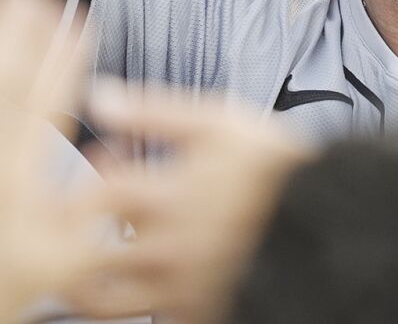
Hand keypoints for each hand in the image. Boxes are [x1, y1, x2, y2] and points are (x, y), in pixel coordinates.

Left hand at [65, 86, 312, 322]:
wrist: (329, 217)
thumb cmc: (273, 167)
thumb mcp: (216, 121)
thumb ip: (153, 110)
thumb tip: (98, 96)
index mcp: (170, 197)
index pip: (96, 193)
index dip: (87, 176)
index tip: (100, 166)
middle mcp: (168, 250)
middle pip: (85, 255)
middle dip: (70, 237)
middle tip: (68, 222)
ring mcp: (179, 288)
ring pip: (104, 301)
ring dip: (84, 281)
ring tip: (87, 260)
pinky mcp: (194, 311)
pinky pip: (144, 317)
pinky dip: (129, 300)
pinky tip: (137, 277)